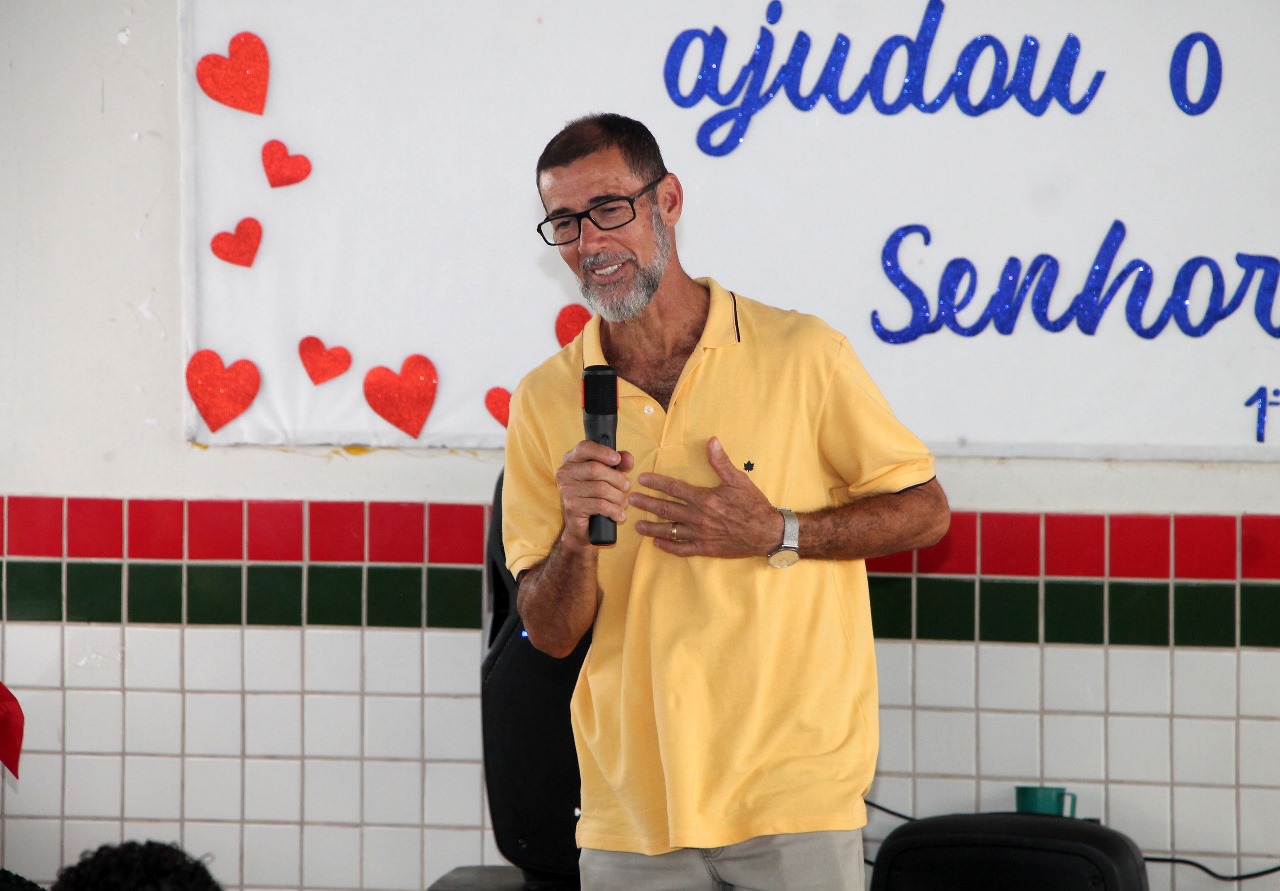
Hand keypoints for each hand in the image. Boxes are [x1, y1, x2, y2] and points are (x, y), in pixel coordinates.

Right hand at [556, 440, 634, 546]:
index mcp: (571, 460)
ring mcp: (567, 491)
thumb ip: (618, 464)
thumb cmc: (595, 496)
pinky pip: (600, 505)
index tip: (617, 459)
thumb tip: (628, 459)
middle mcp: (565, 473)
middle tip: (626, 487)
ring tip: (623, 502)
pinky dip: (614, 510)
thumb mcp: (607, 476)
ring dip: (618, 497)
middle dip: (617, 478)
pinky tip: (619, 515)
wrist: (582, 527)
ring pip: (601, 488)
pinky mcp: (572, 507)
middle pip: (596, 469)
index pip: (584, 448)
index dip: (602, 451)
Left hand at [629, 437, 782, 557]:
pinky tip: (657, 543)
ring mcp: (700, 534)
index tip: (642, 479)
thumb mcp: (739, 480)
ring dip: (651, 527)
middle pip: (666, 509)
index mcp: (705, 498)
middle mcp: (699, 517)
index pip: (674, 488)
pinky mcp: (705, 548)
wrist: (767, 533)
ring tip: (637, 525)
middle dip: (647, 504)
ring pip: (670, 530)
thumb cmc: (753, 505)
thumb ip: (721, 462)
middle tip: (631, 500)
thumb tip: (712, 441)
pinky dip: (668, 546)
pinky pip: (682, 549)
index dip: (656, 482)